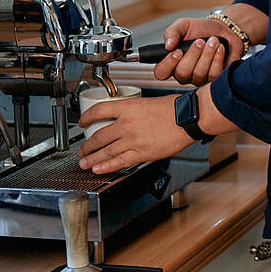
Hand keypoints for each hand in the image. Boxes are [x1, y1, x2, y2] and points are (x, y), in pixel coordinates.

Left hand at [78, 94, 192, 174]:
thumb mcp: (148, 102)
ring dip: (92, 159)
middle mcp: (126, 124)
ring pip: (106, 151)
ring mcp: (133, 140)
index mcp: (128, 107)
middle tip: (82, 151)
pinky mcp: (142, 153)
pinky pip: (119, 162)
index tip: (82, 122)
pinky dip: (107, 166)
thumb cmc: (174, 108)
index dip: (86, 118)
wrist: (188, 117)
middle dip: (87, 146)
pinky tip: (98, 169)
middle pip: (99, 136)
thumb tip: (125, 118)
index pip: (98, 111)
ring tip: (84, 163)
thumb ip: (134, 111)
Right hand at [153, 5, 263, 83]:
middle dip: (193, 54)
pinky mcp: (213, 79)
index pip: (161, 72)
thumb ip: (172, 32)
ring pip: (199, 74)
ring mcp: (198, 79)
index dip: (168, 64)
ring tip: (213, 41)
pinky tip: (220, 48)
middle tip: (200, 41)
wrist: (223, 29)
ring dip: (207, 54)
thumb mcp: (184, 25)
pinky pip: (213, 74)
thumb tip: (167, 45)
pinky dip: (217, 58)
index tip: (178, 51)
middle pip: (182, 73)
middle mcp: (183, 73)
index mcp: (172, 62)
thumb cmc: (201, 29)